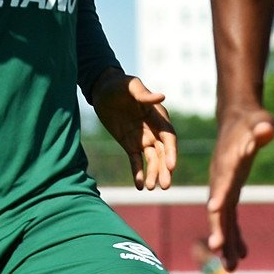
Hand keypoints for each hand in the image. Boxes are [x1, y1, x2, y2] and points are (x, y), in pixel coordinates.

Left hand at [90, 70, 177, 189]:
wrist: (102, 89)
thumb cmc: (120, 84)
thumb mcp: (131, 87)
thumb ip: (144, 95)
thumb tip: (162, 96)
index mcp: (158, 116)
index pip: (169, 137)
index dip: (171, 152)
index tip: (171, 166)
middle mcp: (153, 130)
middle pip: (163, 153)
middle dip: (165, 169)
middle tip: (165, 186)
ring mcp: (142, 138)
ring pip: (151, 160)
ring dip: (153, 174)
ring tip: (152, 188)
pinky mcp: (130, 144)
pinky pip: (136, 161)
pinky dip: (138, 172)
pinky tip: (139, 185)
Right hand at [206, 104, 273, 270]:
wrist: (237, 118)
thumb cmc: (252, 120)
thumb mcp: (260, 121)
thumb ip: (262, 129)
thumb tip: (266, 129)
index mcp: (227, 164)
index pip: (221, 183)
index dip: (218, 198)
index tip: (214, 212)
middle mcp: (221, 180)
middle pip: (217, 208)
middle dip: (218, 230)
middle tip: (219, 251)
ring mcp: (224, 187)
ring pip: (222, 219)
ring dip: (226, 242)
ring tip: (231, 268)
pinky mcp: (230, 192)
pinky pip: (230, 218)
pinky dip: (235, 235)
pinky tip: (242, 254)